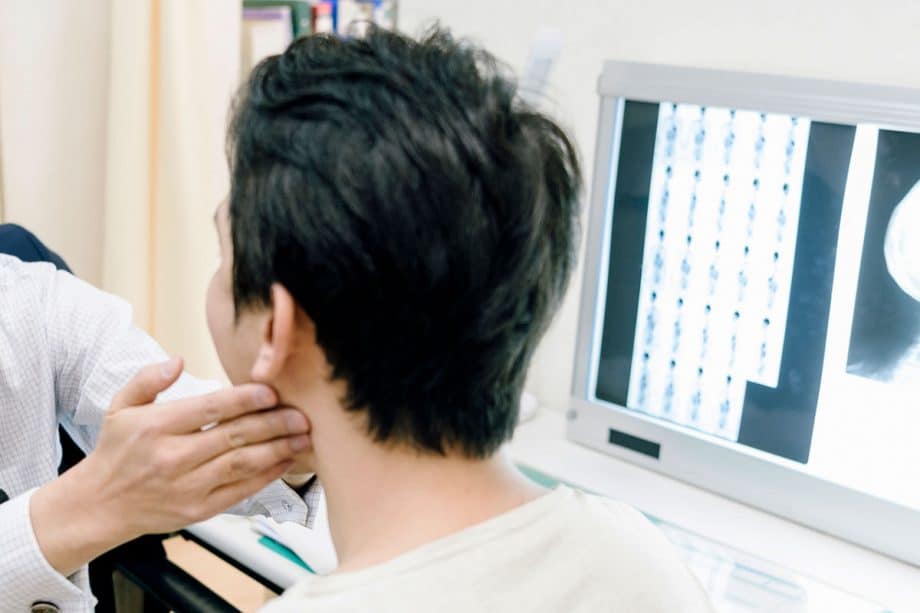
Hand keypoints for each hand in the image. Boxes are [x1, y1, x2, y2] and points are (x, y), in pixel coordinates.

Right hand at [30, 357, 310, 575]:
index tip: (271, 392)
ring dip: (277, 449)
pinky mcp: (197, 510)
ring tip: (302, 437)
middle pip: (233, 436)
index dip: (244, 399)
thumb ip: (147, 380)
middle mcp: (173, 457)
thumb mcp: (120, 407)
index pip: (209, 409)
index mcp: (156, 427)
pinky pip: (240, 491)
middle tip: (301, 414)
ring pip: (241, 464)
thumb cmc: (116, 451)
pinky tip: (286, 462)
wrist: (99, 505)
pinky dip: (266, 477)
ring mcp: (187, 487)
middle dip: (273, 424)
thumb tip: (177, 360)